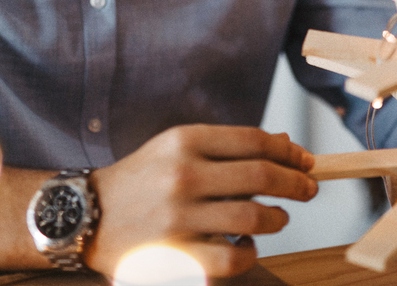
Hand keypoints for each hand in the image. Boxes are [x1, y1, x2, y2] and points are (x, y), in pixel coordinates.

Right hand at [85, 125, 316, 276]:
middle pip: (262, 175)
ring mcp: (179, 216)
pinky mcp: (176, 254)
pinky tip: (247, 246)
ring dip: (277, 218)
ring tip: (277, 218)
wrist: (87, 216)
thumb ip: (226, 147)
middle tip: (308, 189)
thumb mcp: (176, 149)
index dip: (288, 152)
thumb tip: (286, 144)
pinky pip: (233, 257)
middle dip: (296, 183)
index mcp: (184, 140)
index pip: (253, 140)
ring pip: (254, 217)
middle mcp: (183, 174)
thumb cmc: (142, 180)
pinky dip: (250, 253)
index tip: (305, 161)